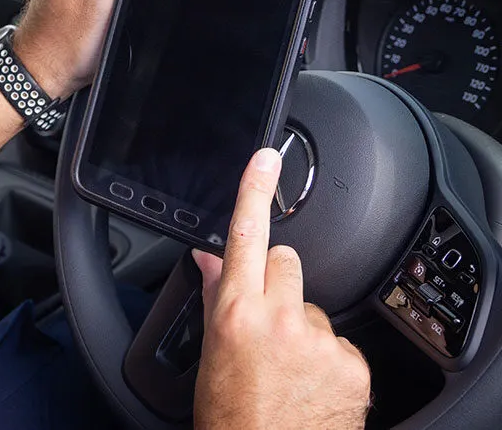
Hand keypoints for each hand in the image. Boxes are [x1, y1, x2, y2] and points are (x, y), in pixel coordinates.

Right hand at [193, 148, 370, 429]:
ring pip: (313, 302)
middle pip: (286, 260)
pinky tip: (312, 381)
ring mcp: (320, 341)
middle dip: (277, 279)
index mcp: (238, 314)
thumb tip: (210, 257)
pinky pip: (338, 338)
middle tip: (268, 317)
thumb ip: (216, 296)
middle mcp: (281, 320)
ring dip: (301, 323)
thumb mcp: (212, 355)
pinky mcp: (352, 362)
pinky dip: (326, 355)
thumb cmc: (233, 420)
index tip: (266, 158)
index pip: (246, 235)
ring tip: (288, 363)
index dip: (255, 191)